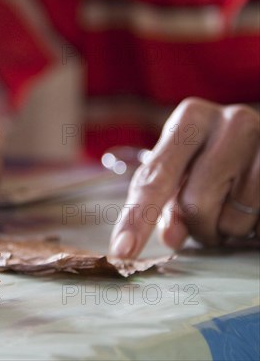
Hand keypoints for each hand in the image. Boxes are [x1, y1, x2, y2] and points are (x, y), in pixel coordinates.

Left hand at [110, 97, 259, 257]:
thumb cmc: (211, 158)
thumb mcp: (182, 169)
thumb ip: (165, 202)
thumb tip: (170, 237)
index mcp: (191, 118)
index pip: (155, 178)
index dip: (137, 219)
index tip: (123, 250)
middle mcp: (231, 122)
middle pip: (195, 203)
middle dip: (195, 226)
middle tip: (202, 221)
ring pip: (233, 219)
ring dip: (226, 230)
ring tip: (230, 209)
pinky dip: (252, 229)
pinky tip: (252, 209)